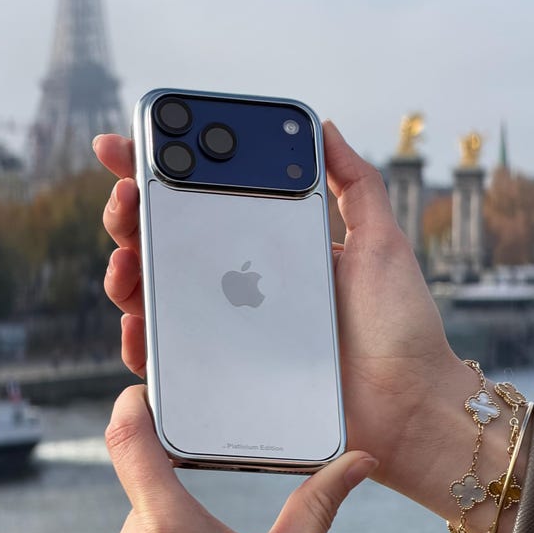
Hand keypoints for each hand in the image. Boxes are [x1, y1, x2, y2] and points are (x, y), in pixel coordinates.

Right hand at [93, 125, 465, 497]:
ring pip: (157, 297)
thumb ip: (357, 184)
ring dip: (126, 271)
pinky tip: (136, 322)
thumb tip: (325, 127)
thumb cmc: (400, 327)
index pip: (209, 203)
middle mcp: (244, 288)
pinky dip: (140, 339)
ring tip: (126, 258)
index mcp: (272, 250)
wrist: (408, 405)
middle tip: (126, 197)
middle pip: (170, 245)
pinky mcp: (226, 376)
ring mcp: (231, 332)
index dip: (165, 174)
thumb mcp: (382, 242)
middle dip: (133, 215)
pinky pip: (168, 358)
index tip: (135, 147)